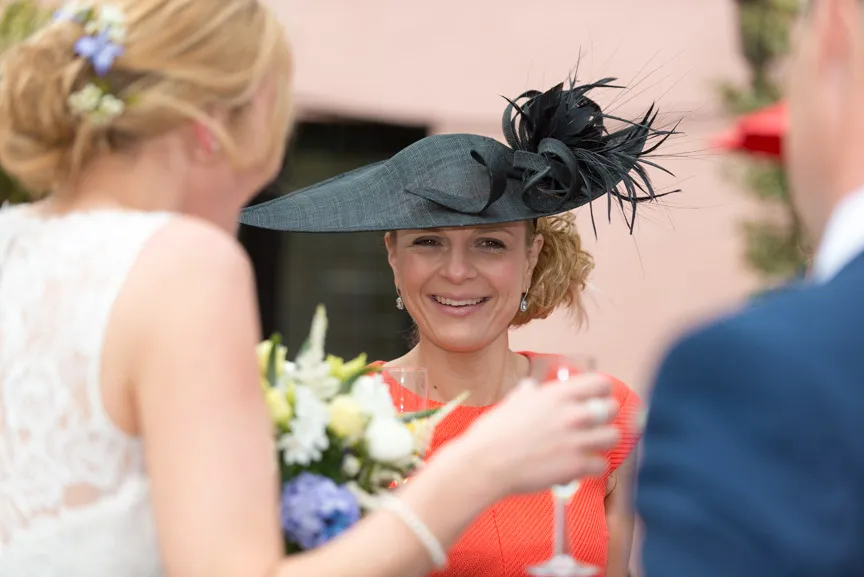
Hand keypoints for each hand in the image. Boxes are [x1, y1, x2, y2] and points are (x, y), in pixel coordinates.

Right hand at [458, 373, 618, 497]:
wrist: (486, 463)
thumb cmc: (494, 432)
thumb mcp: (513, 402)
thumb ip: (530, 393)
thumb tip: (533, 387)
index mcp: (557, 395)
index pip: (600, 383)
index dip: (601, 391)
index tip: (596, 399)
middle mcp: (571, 414)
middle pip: (612, 408)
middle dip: (605, 417)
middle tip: (594, 425)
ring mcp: (576, 440)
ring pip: (613, 437)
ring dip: (602, 442)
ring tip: (590, 447)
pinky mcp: (575, 466)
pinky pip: (602, 465)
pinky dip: (592, 467)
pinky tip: (579, 467)